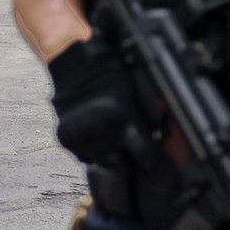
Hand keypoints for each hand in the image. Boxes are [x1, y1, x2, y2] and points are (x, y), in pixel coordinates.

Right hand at [47, 37, 150, 168]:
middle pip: (125, 165)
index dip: (155, 161)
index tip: (159, 162)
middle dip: (136, 163)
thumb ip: (149, 118)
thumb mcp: (137, 90)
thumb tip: (162, 138)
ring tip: (122, 149)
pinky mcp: (66, 140)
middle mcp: (100, 133)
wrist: (72, 64)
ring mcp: (80, 139)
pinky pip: (86, 158)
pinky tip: (102, 142)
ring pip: (105, 164)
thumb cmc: (107, 70)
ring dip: (116, 160)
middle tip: (142, 157)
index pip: (146, 156)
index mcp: (120, 120)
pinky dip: (96, 154)